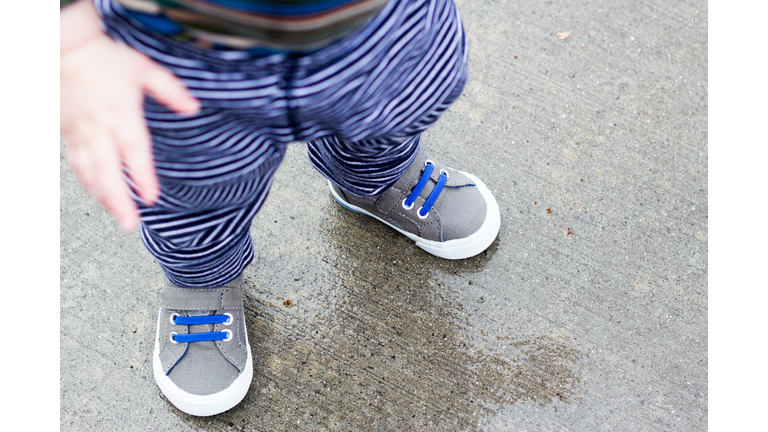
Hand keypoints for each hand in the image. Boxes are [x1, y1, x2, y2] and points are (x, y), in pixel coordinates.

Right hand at [60, 1, 199, 231]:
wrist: (67, 48)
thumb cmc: (107, 58)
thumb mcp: (145, 69)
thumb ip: (170, 90)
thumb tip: (193, 107)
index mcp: (121, 113)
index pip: (134, 150)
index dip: (142, 176)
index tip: (151, 197)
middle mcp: (99, 127)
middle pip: (108, 171)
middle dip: (119, 201)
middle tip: (130, 224)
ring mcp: (80, 132)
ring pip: (89, 172)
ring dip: (103, 197)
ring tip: (118, 217)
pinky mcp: (67, 133)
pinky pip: (76, 164)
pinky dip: (87, 183)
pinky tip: (98, 196)